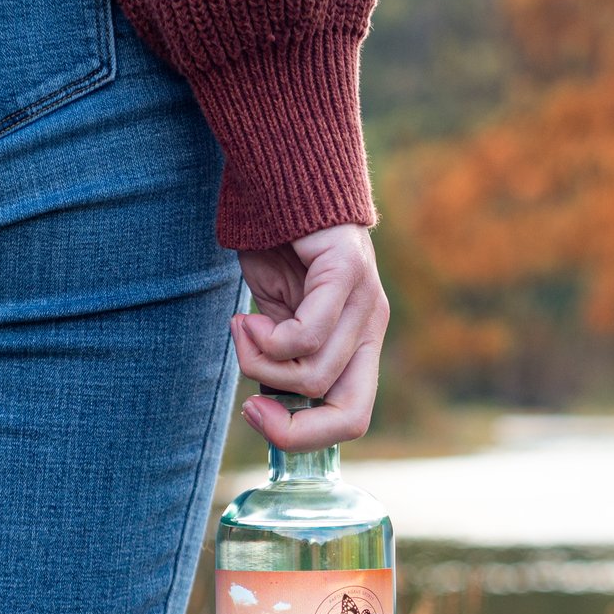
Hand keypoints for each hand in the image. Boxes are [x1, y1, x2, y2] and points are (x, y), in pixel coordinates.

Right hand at [233, 223, 388, 450]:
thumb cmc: (274, 246)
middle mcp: (371, 326)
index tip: (257, 416)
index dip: (305, 436)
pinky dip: (266, 339)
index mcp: (359, 342)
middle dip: (293, 429)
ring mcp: (366, 300)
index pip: (353, 418)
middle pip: (352, 414)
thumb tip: (269, 408)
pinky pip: (307, 335)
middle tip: (250, 407)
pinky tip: (246, 316)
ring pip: (315, 375)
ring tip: (242, 329)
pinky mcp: (346, 271)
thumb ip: (281, 357)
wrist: (277, 177)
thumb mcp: (276, 315)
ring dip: (261, 364)